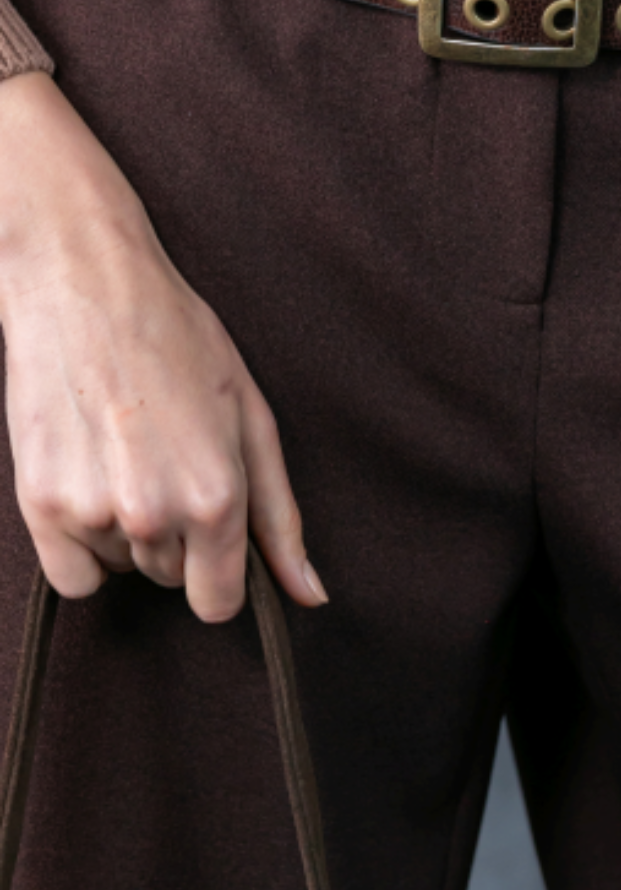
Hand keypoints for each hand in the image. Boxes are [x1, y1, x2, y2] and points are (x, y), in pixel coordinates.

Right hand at [0, 72, 327, 621]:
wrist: (85, 286)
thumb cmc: (177, 339)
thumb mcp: (250, 415)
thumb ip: (280, 516)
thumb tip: (311, 594)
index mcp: (217, 496)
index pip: (218, 603)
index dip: (217, 572)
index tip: (208, 534)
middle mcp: (155, 515)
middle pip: (169, 580)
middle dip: (173, 536)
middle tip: (162, 458)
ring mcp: (92, 513)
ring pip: (121, 568)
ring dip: (125, 530)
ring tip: (123, 451)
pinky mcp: (39, 507)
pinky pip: (73, 576)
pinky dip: (80, 544)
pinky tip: (89, 478)